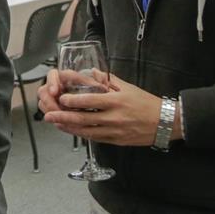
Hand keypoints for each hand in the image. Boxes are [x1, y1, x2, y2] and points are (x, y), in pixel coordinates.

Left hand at [42, 72, 179, 145]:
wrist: (165, 123)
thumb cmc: (146, 103)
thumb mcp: (128, 87)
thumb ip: (108, 80)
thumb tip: (92, 72)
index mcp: (116, 101)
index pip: (90, 101)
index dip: (74, 101)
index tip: (61, 98)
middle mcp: (114, 118)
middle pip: (84, 119)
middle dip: (64, 117)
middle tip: (49, 115)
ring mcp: (114, 131)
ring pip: (86, 131)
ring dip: (68, 128)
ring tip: (55, 123)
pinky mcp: (115, 141)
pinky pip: (94, 138)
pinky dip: (80, 135)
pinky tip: (71, 131)